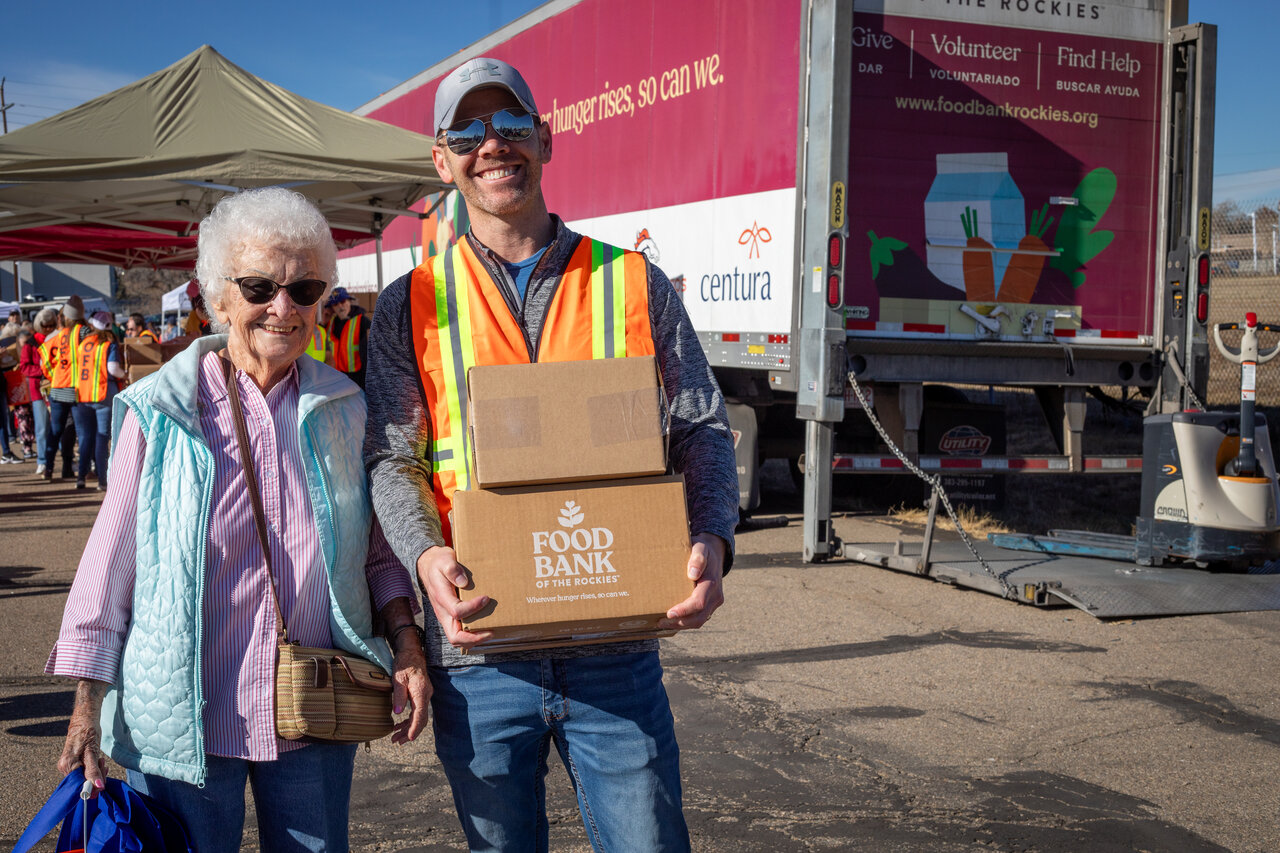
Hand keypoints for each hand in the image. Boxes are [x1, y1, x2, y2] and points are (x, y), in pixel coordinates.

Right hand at [58, 679, 107, 788]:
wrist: (85, 716)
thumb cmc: (88, 731)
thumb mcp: (92, 752)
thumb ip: (94, 771)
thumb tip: (98, 787)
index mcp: (67, 766)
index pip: (79, 786)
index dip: (92, 787)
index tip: (103, 782)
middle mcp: (64, 767)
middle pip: (82, 782)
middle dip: (95, 778)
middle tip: (104, 767)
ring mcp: (68, 764)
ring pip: (84, 776)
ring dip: (96, 772)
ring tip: (102, 761)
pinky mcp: (73, 761)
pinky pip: (84, 770)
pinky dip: (93, 768)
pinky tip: (99, 760)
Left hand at [388, 630, 430, 744]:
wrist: (412, 653)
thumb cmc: (404, 664)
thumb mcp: (398, 678)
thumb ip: (398, 696)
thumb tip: (397, 713)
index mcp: (421, 691)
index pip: (420, 714)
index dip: (415, 727)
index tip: (410, 738)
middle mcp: (426, 695)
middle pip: (420, 719)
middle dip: (409, 732)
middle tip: (397, 741)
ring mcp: (425, 695)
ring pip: (419, 716)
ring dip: (408, 728)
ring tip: (396, 737)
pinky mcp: (421, 695)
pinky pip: (417, 711)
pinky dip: (409, 720)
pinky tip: (399, 725)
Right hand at [417, 546, 492, 648]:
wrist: (429, 566)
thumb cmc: (439, 562)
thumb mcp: (445, 559)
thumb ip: (452, 569)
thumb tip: (463, 582)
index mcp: (441, 597)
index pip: (457, 611)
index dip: (473, 608)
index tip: (486, 598)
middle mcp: (443, 611)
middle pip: (454, 636)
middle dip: (473, 638)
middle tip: (491, 631)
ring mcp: (446, 616)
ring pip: (457, 638)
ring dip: (474, 639)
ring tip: (490, 632)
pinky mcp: (450, 616)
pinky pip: (460, 632)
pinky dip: (472, 634)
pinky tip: (485, 627)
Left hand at [659, 533, 726, 630]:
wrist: (714, 553)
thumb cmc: (703, 550)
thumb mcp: (700, 548)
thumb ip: (698, 559)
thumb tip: (692, 574)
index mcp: (712, 583)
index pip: (699, 602)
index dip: (684, 610)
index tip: (669, 613)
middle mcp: (715, 596)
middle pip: (699, 617)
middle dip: (679, 622)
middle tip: (660, 622)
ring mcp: (713, 602)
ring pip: (699, 621)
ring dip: (681, 625)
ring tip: (662, 623)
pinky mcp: (709, 606)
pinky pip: (698, 618)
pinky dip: (685, 622)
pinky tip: (671, 621)